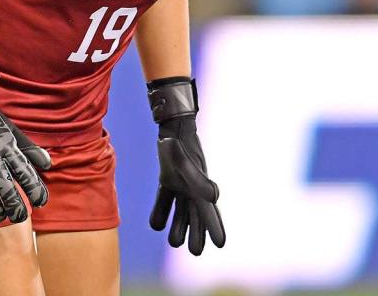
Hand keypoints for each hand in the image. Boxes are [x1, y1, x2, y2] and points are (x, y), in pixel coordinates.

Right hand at [0, 101, 50, 222]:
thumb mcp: (14, 133)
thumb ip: (30, 150)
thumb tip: (48, 164)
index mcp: (9, 146)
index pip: (25, 172)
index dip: (35, 188)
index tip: (41, 202)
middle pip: (5, 185)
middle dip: (14, 205)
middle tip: (20, 217)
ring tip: (1, 218)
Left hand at [146, 77, 224, 255]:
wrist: (173, 127)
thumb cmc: (181, 144)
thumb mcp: (188, 164)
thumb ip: (198, 181)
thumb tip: (214, 197)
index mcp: (200, 188)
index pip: (209, 213)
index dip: (215, 228)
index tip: (221, 244)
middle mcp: (193, 188)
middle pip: (197, 215)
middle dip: (197, 233)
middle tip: (195, 251)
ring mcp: (181, 184)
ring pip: (182, 210)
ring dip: (179, 225)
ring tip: (175, 242)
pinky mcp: (168, 179)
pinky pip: (165, 199)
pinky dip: (161, 211)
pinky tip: (156, 224)